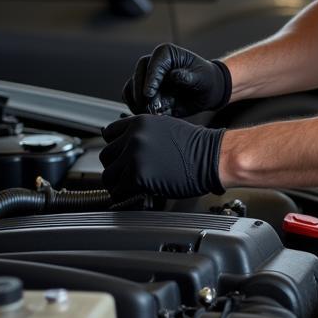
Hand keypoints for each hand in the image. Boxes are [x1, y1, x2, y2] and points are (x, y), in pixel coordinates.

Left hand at [100, 115, 225, 198]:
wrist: (212, 157)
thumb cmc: (197, 147)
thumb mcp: (166, 129)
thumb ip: (145, 135)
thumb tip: (131, 147)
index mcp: (140, 122)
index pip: (109, 133)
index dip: (115, 147)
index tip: (119, 156)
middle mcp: (134, 136)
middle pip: (106, 155)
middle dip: (115, 166)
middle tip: (125, 175)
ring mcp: (134, 155)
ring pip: (109, 174)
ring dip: (117, 182)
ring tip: (128, 187)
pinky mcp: (138, 175)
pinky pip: (119, 189)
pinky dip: (125, 194)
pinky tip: (135, 194)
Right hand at [122, 44, 231, 116]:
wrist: (207, 91)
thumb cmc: (206, 79)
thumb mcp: (202, 77)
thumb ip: (188, 77)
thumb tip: (174, 75)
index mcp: (166, 54)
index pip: (152, 64)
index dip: (150, 79)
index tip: (149, 93)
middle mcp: (153, 63)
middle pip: (137, 76)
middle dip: (141, 94)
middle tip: (148, 108)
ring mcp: (147, 78)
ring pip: (131, 89)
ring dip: (137, 103)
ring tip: (151, 113)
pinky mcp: (145, 92)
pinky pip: (133, 100)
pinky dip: (138, 109)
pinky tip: (151, 116)